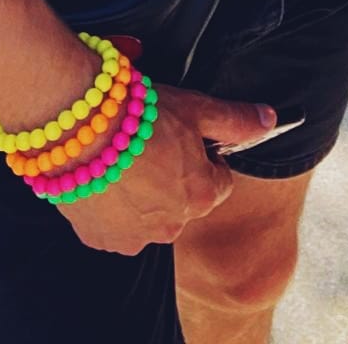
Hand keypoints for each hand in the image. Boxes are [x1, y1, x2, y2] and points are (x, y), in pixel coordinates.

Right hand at [62, 88, 276, 253]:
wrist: (77, 127)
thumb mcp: (196, 108)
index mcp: (201, 197)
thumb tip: (270, 120)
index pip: (219, 180)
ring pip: (148, 216)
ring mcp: (132, 238)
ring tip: (122, 157)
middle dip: (172, 177)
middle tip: (149, 143)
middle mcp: (171, 227)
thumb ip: (236, 120)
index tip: (181, 136)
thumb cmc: (139, 113)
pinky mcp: (99, 240)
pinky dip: (111, 205)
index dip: (203, 155)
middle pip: (183, 202)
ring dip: (141, 195)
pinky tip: (102, 174)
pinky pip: (114, 225)